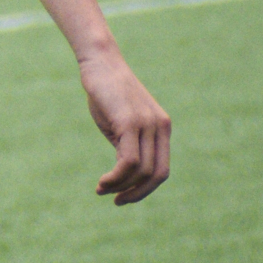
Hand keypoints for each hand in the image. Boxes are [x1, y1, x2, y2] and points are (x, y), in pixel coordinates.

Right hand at [79, 43, 170, 204]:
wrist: (100, 63)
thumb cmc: (107, 94)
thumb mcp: (121, 124)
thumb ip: (128, 146)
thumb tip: (124, 175)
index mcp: (162, 128)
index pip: (162, 170)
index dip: (145, 190)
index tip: (123, 197)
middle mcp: (159, 127)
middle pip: (156, 174)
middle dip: (136, 194)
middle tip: (115, 200)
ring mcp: (146, 124)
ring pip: (141, 170)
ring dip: (120, 186)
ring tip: (102, 188)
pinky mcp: (129, 121)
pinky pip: (129, 161)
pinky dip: (116, 177)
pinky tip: (103, 181)